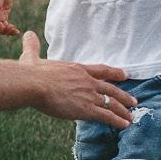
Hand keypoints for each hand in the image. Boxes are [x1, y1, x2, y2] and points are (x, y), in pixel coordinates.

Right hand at [17, 30, 134, 126]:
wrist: (34, 84)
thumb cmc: (31, 72)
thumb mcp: (32, 57)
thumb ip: (32, 47)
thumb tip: (27, 34)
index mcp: (77, 69)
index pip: (101, 70)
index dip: (114, 72)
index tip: (124, 74)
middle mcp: (87, 81)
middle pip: (110, 88)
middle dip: (123, 95)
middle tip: (133, 100)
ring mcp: (88, 95)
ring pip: (111, 103)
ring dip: (123, 111)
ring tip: (131, 116)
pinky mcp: (86, 109)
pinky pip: (106, 115)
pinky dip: (117, 121)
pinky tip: (125, 125)